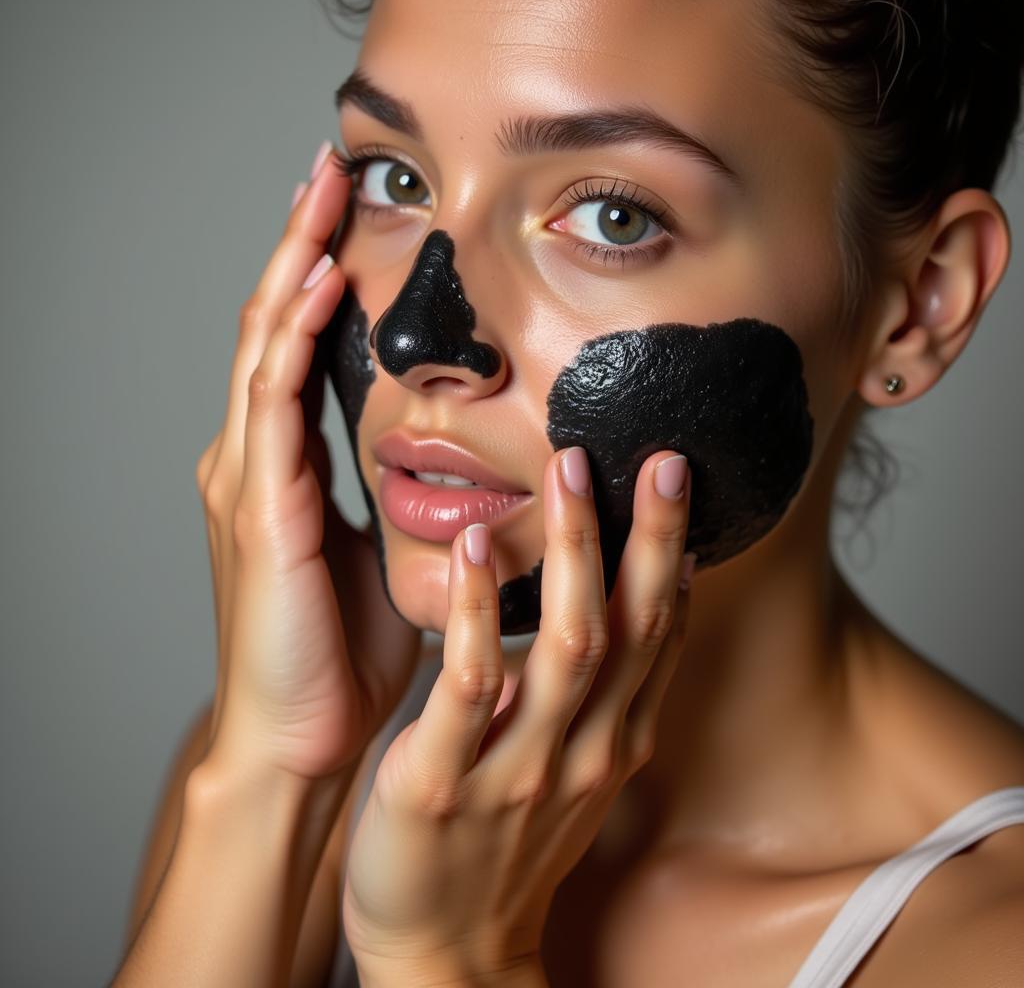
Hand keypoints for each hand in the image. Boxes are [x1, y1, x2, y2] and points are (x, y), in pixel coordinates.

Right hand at [194, 143, 420, 784]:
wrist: (299, 736)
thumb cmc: (341, 653)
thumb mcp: (378, 555)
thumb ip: (398, 500)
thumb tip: (458, 467)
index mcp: (285, 469)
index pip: (299, 351)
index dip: (320, 280)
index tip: (354, 217)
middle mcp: (255, 458)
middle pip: (276, 326)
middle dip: (302, 244)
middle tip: (329, 170)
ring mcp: (248, 477)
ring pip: (266, 344)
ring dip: (296, 265)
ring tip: (322, 193)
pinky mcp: (260, 506)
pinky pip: (275, 401)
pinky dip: (294, 336)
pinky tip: (320, 284)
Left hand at [342, 445, 694, 978]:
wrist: (446, 951)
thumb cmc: (504, 845)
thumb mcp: (573, 773)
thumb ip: (602, 699)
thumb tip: (629, 614)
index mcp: (612, 743)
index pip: (657, 636)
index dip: (672, 558)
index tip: (678, 485)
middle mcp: (582, 751)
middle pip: (630, 629)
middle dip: (647, 539)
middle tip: (660, 459)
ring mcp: (518, 768)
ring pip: (568, 648)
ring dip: (572, 556)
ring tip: (568, 475)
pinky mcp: (445, 782)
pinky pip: (471, 687)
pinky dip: (477, 614)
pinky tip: (470, 551)